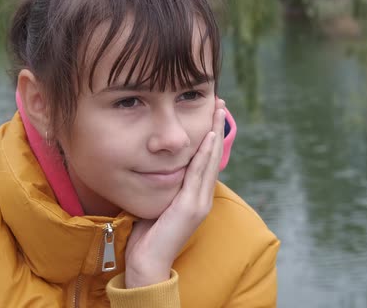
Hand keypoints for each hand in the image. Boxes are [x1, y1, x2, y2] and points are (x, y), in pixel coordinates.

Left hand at [123, 98, 225, 287]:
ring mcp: (199, 202)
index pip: (205, 160)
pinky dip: (205, 153)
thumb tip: (154, 167)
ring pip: (210, 161)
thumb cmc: (147, 234)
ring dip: (214, 134)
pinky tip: (208, 136)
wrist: (147, 261)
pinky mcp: (191, 207)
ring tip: (218, 111)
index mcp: (194, 196)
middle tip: (219, 103)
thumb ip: (162, 186)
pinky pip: (199, 174)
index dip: (210, 136)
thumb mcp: (157, 203)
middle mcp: (202, 197)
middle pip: (212, 155)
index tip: (210, 115)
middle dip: (216, 128)